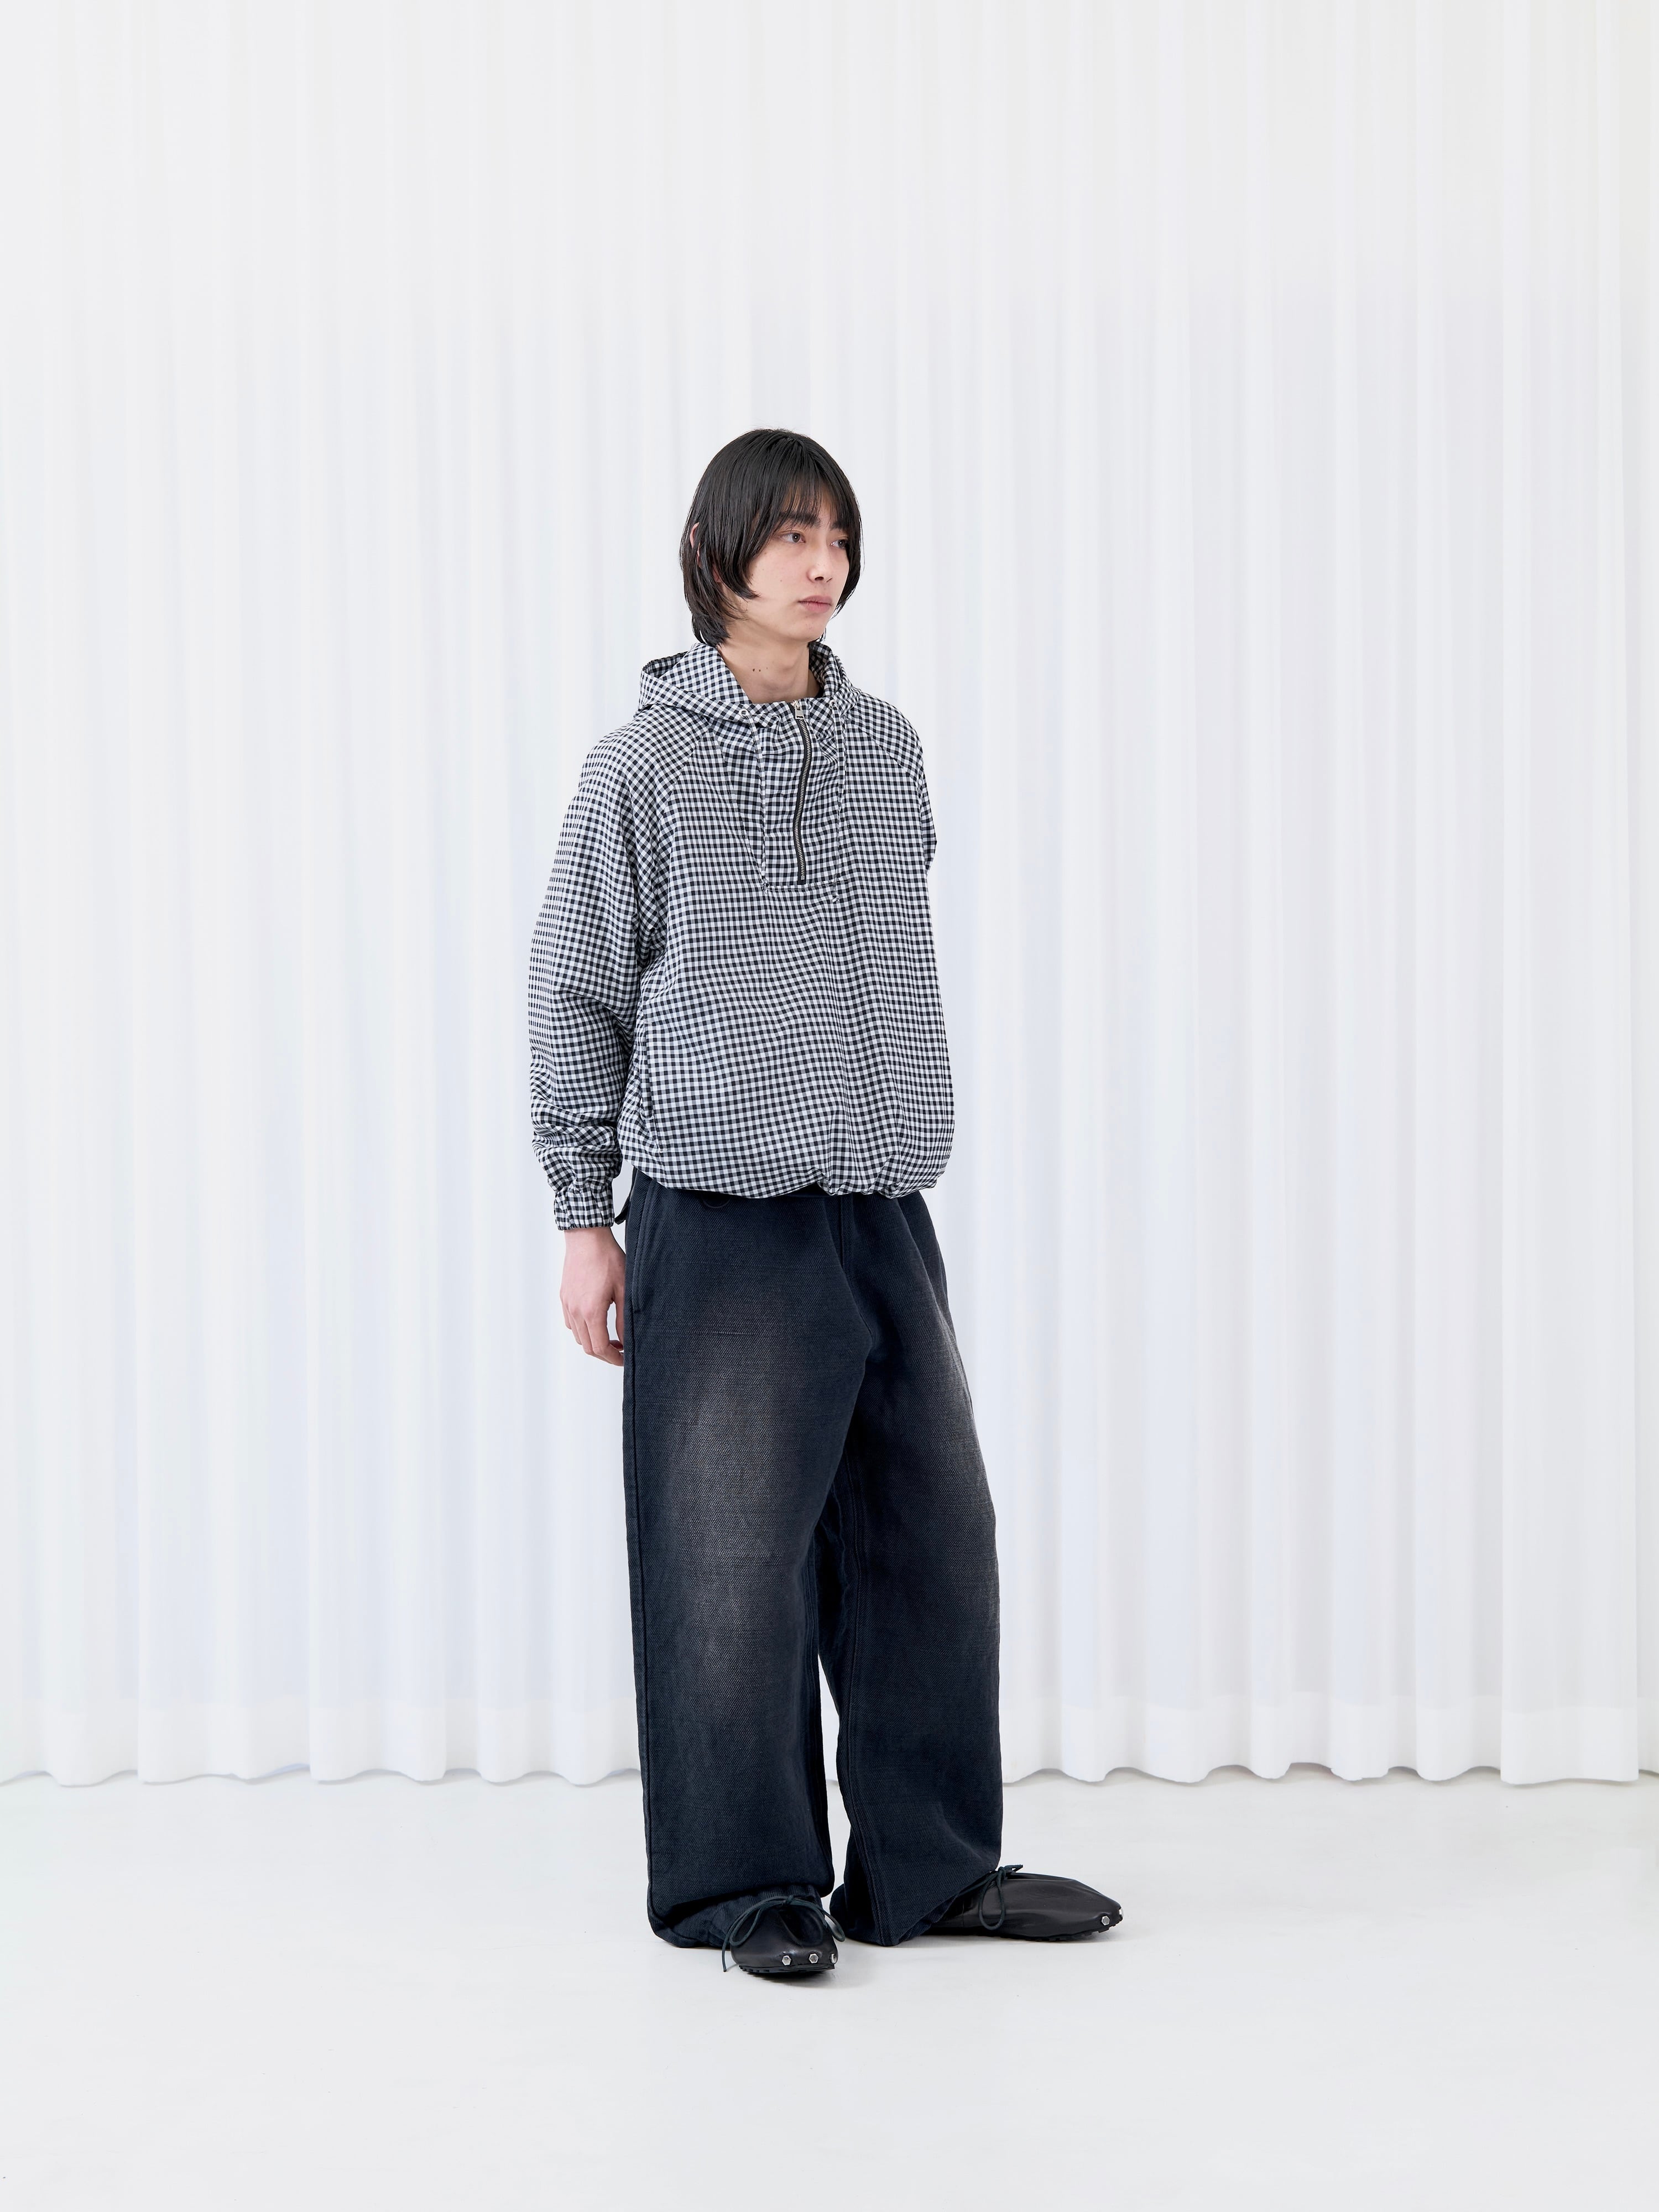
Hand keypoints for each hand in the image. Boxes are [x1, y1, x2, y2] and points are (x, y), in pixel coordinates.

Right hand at [560, 1225, 625, 1365]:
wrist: (586, 1237)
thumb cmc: (607, 1259)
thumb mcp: (624, 1290)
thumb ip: (624, 1319)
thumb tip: (626, 1340)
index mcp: (591, 1312)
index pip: (600, 1348)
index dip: (613, 1359)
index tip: (624, 1359)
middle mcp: (575, 1311)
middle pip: (587, 1346)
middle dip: (605, 1354)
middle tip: (621, 1351)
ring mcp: (567, 1304)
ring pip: (578, 1336)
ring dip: (594, 1342)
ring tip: (611, 1337)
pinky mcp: (564, 1297)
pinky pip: (571, 1323)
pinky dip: (583, 1330)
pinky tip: (596, 1321)